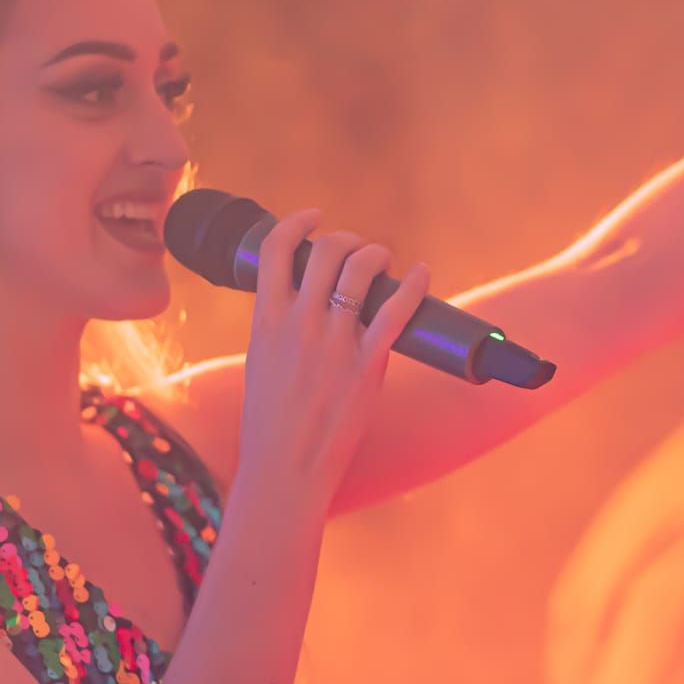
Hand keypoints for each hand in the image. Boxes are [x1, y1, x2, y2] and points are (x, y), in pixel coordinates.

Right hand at [233, 209, 430, 512]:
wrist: (285, 465)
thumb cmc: (271, 421)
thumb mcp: (262, 362)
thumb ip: (279, 330)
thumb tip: (303, 308)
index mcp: (265, 320)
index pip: (277, 249)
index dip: (297, 223)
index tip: (313, 218)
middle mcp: (298, 323)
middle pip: (327, 251)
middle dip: (347, 239)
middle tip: (358, 248)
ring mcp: (333, 342)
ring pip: (360, 270)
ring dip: (375, 254)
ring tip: (382, 259)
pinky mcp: (365, 364)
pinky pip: (395, 310)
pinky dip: (412, 285)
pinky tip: (420, 274)